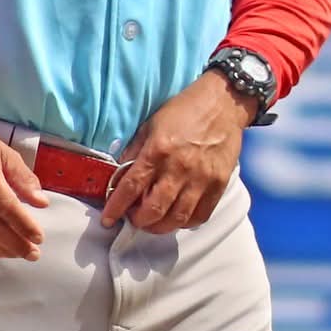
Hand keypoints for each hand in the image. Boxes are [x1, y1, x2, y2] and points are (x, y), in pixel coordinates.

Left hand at [99, 71, 258, 234]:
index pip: (131, 186)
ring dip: (159, 227)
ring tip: (151, 222)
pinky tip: (175, 217)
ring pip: (177, 218)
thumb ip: (134, 152)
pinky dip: (185, 222)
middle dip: (138, 221)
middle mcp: (179, 168)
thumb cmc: (184, 111)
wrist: (223, 103)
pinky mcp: (219, 185)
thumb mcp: (150, 125)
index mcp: (158, 150)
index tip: (107, 219)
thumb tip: (119, 177)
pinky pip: (200, 215)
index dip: (116, 207)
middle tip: (132, 218)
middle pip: (154, 209)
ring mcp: (201, 179)